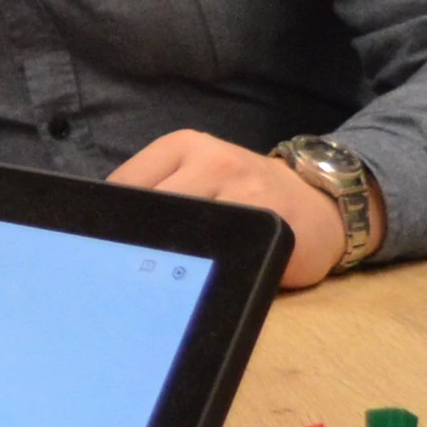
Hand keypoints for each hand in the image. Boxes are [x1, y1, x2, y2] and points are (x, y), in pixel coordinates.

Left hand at [110, 129, 347, 288]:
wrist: (322, 203)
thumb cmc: (247, 192)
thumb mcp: (198, 173)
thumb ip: (157, 190)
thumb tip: (104, 229)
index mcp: (183, 145)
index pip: (124, 186)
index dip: (110, 222)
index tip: (105, 247)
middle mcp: (213, 161)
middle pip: (151, 208)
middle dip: (137, 242)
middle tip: (129, 272)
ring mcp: (244, 192)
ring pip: (183, 232)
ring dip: (169, 260)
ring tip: (163, 280)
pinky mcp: (269, 224)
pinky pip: (223, 251)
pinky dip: (207, 269)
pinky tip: (200, 281)